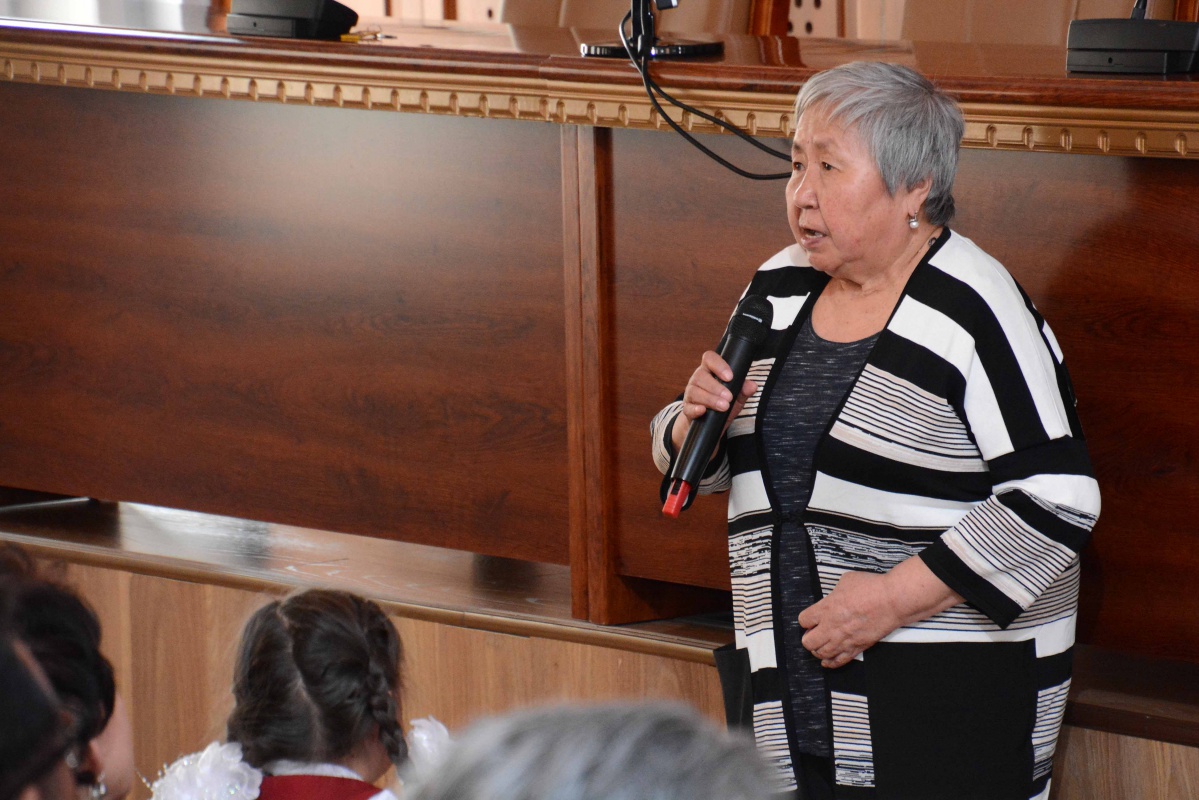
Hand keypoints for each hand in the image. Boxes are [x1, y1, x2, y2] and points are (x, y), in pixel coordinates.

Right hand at [670, 351, 758, 451]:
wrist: (711, 425)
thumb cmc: (723, 405)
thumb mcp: (736, 398)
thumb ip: (744, 391)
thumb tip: (752, 386)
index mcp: (710, 371)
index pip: (709, 359)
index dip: (718, 365)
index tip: (730, 377)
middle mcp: (698, 380)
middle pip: (701, 376)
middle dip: (716, 387)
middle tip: (729, 397)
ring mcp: (690, 394)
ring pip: (694, 391)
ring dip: (710, 399)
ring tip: (723, 406)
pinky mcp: (687, 409)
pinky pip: (688, 407)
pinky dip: (695, 409)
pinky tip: (703, 410)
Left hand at [798, 558, 963, 668]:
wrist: (893, 601)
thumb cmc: (873, 589)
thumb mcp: (846, 580)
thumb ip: (835, 592)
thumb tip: (835, 595)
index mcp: (826, 608)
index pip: (804, 620)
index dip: (806, 620)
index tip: (809, 620)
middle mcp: (832, 627)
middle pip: (808, 642)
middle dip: (808, 638)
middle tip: (813, 634)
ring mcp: (845, 639)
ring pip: (822, 653)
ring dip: (818, 650)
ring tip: (820, 646)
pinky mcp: (858, 647)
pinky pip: (839, 661)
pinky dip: (831, 663)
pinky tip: (828, 661)